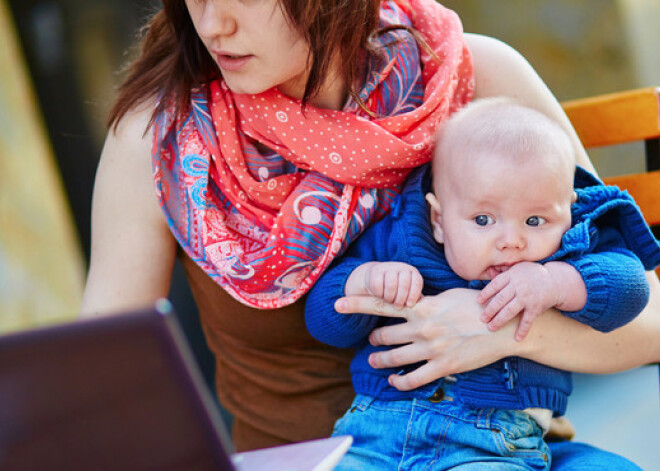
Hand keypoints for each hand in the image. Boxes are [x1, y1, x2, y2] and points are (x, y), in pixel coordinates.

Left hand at [335, 289, 518, 390]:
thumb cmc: (478, 306)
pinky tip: (393, 381)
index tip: (337, 304)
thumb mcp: (448, 296)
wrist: (503, 327)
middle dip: (374, 339)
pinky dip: (399, 382)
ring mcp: (431, 348)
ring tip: (373, 361)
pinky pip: (413, 379)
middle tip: (371, 341)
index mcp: (422, 306)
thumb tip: (410, 300)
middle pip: (384, 335)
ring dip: (380, 361)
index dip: (356, 303)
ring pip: (394, 358)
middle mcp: (422, 327)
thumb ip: (425, 301)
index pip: (381, 303)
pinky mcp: (443, 367)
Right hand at [346, 262, 422, 307]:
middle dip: (400, 299)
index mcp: (412, 272)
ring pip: (391, 285)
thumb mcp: (408, 292)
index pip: (417, 282)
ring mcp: (389, 267)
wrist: (377, 278)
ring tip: (389, 301)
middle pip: (404, 284)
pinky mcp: (376, 270)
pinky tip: (380, 295)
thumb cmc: (396, 290)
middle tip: (397, 306)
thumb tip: (426, 309)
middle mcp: (402, 267)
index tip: (409, 305)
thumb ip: (417, 299)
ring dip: (389, 297)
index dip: (414, 295)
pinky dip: (379, 294)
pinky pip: (378, 285)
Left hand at [477, 262, 557, 340]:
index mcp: (512, 276)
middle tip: (482, 319)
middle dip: (490, 310)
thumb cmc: (531, 274)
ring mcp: (527, 298)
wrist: (555, 280)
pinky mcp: (536, 307)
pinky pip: (527, 320)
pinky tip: (517, 338)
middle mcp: (518, 286)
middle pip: (500, 299)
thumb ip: (503, 271)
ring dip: (499, 320)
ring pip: (510, 311)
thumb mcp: (517, 268)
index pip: (495, 285)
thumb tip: (488, 271)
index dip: (485, 293)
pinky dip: (523, 330)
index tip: (478, 301)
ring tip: (491, 327)